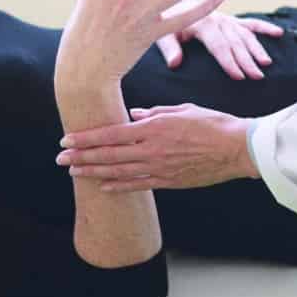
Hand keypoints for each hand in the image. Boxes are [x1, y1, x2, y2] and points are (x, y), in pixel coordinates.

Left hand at [57, 104, 258, 191]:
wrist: (237, 149)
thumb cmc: (213, 124)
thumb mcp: (182, 110)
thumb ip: (154, 113)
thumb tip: (134, 114)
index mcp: (154, 127)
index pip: (111, 134)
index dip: (86, 138)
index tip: (67, 139)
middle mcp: (152, 149)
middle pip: (108, 155)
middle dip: (81, 156)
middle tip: (60, 158)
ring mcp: (159, 168)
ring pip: (118, 172)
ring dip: (93, 173)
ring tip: (74, 172)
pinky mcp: (169, 181)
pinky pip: (138, 185)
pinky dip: (118, 186)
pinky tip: (103, 186)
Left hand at [155, 3, 283, 78]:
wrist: (169, 2)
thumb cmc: (165, 22)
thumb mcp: (161, 34)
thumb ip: (169, 48)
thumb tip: (175, 64)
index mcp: (201, 24)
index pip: (218, 46)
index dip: (229, 61)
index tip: (238, 76)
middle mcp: (217, 20)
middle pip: (235, 43)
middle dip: (247, 60)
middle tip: (257, 76)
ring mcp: (226, 19)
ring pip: (246, 34)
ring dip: (257, 49)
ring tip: (267, 63)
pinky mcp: (230, 20)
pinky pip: (250, 23)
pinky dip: (265, 27)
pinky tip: (279, 33)